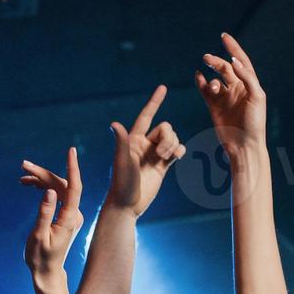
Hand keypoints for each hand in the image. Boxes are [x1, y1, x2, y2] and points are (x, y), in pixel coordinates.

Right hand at [21, 146, 84, 290]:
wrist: (47, 272)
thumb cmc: (40, 257)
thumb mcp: (38, 236)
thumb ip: (45, 213)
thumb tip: (49, 191)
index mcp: (69, 218)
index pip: (73, 188)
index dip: (72, 168)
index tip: (71, 152)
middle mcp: (74, 214)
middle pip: (62, 185)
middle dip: (43, 174)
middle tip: (24, 166)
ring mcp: (71, 215)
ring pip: (59, 189)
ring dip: (42, 181)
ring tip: (23, 177)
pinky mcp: (66, 216)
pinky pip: (57, 196)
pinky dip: (44, 189)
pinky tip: (31, 186)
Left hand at [105, 84, 184, 216]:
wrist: (127, 205)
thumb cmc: (121, 183)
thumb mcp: (122, 161)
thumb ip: (121, 141)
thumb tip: (114, 124)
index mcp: (133, 140)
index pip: (146, 116)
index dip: (154, 102)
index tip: (163, 88)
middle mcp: (144, 144)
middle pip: (165, 128)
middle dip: (168, 137)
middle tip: (160, 154)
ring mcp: (154, 154)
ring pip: (173, 138)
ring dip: (173, 145)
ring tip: (164, 159)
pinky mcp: (162, 166)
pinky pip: (177, 150)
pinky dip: (179, 151)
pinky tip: (175, 157)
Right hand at [194, 32, 266, 151]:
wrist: (244, 145)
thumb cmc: (255, 122)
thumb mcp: (256, 97)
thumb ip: (247, 78)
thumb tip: (235, 62)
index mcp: (249, 84)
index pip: (241, 61)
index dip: (233, 48)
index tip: (224, 37)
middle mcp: (237, 89)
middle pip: (225, 69)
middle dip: (217, 62)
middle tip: (207, 58)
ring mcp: (225, 98)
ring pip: (215, 80)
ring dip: (211, 77)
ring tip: (210, 82)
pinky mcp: (214, 107)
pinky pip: (205, 91)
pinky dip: (201, 83)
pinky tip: (198, 76)